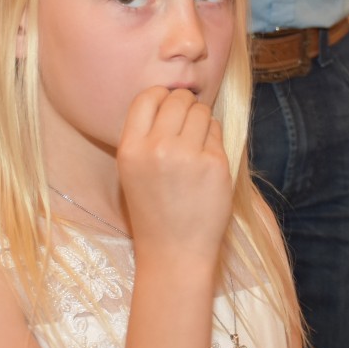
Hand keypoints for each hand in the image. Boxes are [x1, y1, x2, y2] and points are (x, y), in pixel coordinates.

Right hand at [117, 87, 230, 262]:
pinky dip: (213, 140)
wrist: (175, 251)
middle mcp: (157, 148)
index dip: (161, 96)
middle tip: (187, 124)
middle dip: (185, 105)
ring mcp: (188, 156)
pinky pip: (217, 131)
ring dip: (202, 120)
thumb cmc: (153, 210)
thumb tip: (168, 96)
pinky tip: (206, 161)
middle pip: (177, 99)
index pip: (147, 97)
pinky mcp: (215, 164)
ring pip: (201, 111)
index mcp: (130, 149)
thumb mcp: (132, 171)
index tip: (168, 106)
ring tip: (196, 143)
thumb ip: (143, 135)